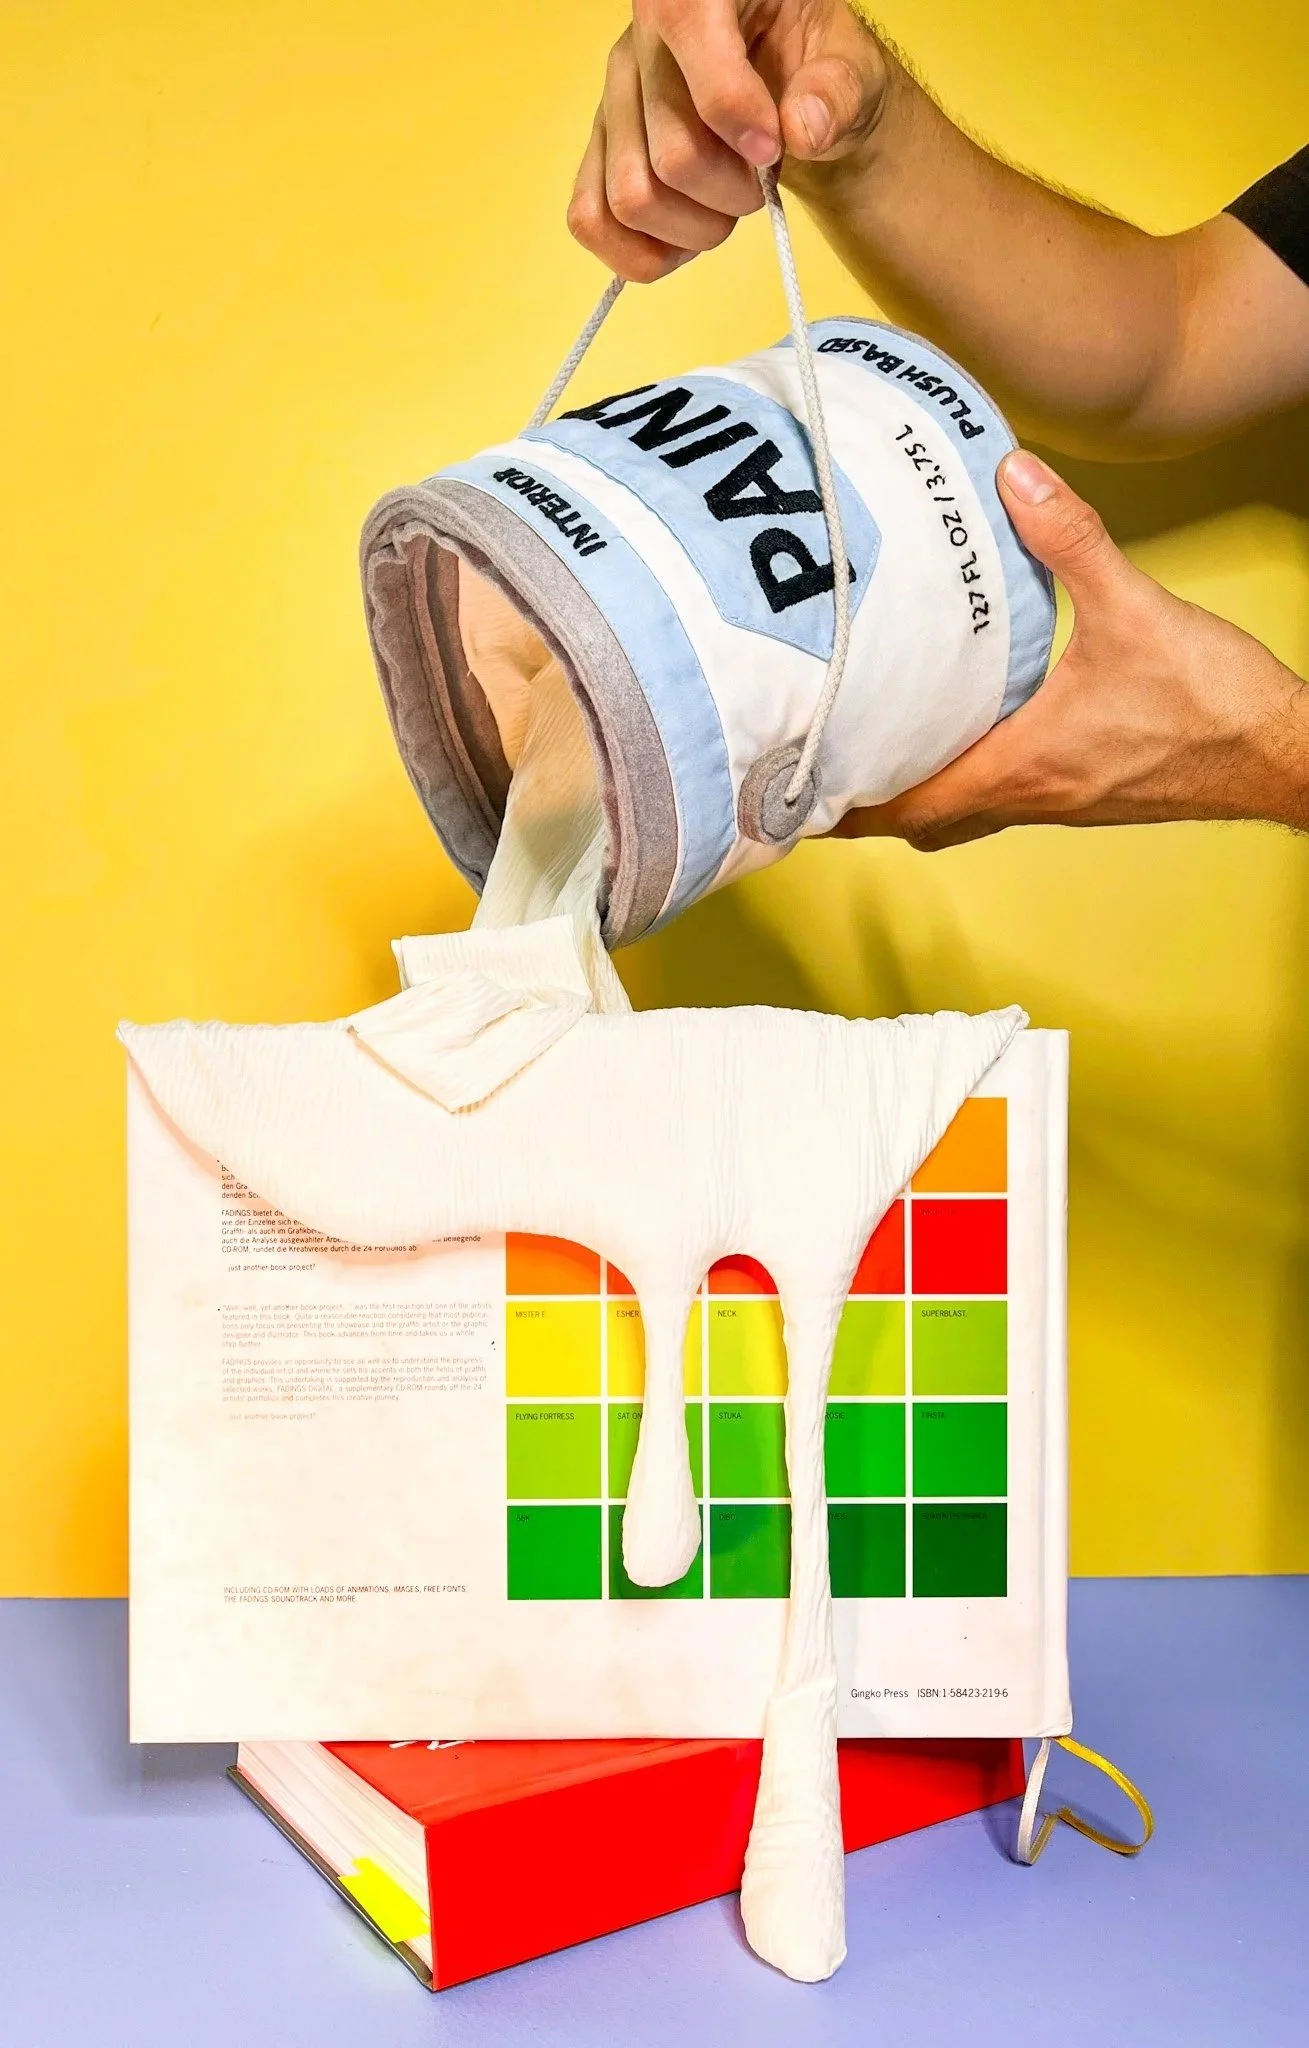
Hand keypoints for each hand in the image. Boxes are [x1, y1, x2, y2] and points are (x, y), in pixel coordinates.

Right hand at [568, 0, 887, 281]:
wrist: (787, 86)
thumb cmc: (814, 66)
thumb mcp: (849, 63)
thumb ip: (836, 90)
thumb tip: (802, 130)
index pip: (687, 31)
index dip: (732, 108)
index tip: (773, 150)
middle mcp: (639, 40)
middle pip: (671, 154)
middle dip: (731, 194)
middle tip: (761, 184)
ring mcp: (613, 101)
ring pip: (631, 198)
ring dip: (692, 230)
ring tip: (724, 210)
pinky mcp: (601, 150)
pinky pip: (589, 218)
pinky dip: (637, 253)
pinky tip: (680, 245)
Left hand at [835, 452, 1308, 846]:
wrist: (1282, 757)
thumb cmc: (1215, 705)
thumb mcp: (1135, 607)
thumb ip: (1069, 540)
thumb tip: (1014, 478)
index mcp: (1025, 765)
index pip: (912, 805)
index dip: (851, 804)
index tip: (803, 788)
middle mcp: (1032, 795)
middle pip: (925, 820)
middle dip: (870, 802)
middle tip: (823, 770)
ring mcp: (1060, 800)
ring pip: (965, 814)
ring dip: (919, 793)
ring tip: (877, 753)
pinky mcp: (1087, 792)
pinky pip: (1006, 798)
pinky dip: (970, 780)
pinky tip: (971, 736)